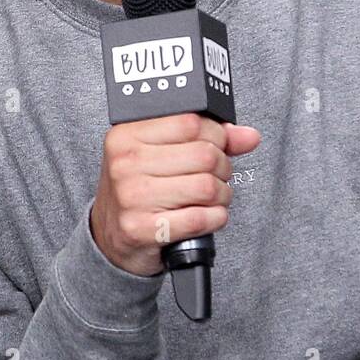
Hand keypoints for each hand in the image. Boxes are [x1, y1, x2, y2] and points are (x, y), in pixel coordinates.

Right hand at [91, 112, 260, 275]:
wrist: (110, 237)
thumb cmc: (139, 190)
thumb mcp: (162, 154)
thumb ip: (207, 139)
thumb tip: (249, 136)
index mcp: (127, 135)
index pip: (191, 122)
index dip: (216, 134)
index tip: (217, 145)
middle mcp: (125, 163)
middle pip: (204, 155)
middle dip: (223, 168)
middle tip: (217, 176)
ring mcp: (131, 197)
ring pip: (207, 187)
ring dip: (222, 195)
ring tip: (212, 197)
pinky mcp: (141, 229)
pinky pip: (200, 218)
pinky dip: (215, 219)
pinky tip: (208, 216)